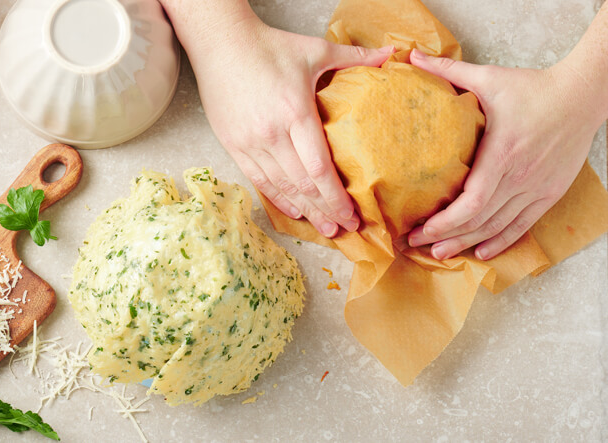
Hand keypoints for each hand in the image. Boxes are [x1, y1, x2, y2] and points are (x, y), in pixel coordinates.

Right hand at [184, 16, 390, 236]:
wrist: (221, 43)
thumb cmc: (268, 46)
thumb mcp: (314, 49)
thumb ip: (354, 57)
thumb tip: (391, 56)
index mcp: (295, 112)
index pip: (318, 167)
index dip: (336, 196)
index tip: (352, 214)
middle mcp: (271, 133)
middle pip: (302, 184)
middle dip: (325, 210)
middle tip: (344, 229)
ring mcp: (250, 141)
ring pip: (280, 186)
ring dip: (304, 210)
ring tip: (323, 228)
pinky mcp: (233, 144)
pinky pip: (257, 179)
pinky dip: (277, 198)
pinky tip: (293, 211)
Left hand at [407, 49, 603, 259]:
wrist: (583, 96)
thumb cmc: (534, 88)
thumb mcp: (490, 77)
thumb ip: (450, 70)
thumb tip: (414, 57)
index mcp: (503, 154)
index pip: (472, 203)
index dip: (445, 223)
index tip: (419, 230)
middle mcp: (520, 177)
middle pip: (480, 221)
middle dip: (446, 238)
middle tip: (417, 246)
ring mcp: (537, 188)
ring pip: (499, 227)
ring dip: (468, 244)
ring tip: (440, 254)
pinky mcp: (550, 192)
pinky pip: (523, 225)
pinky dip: (502, 240)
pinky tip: (482, 251)